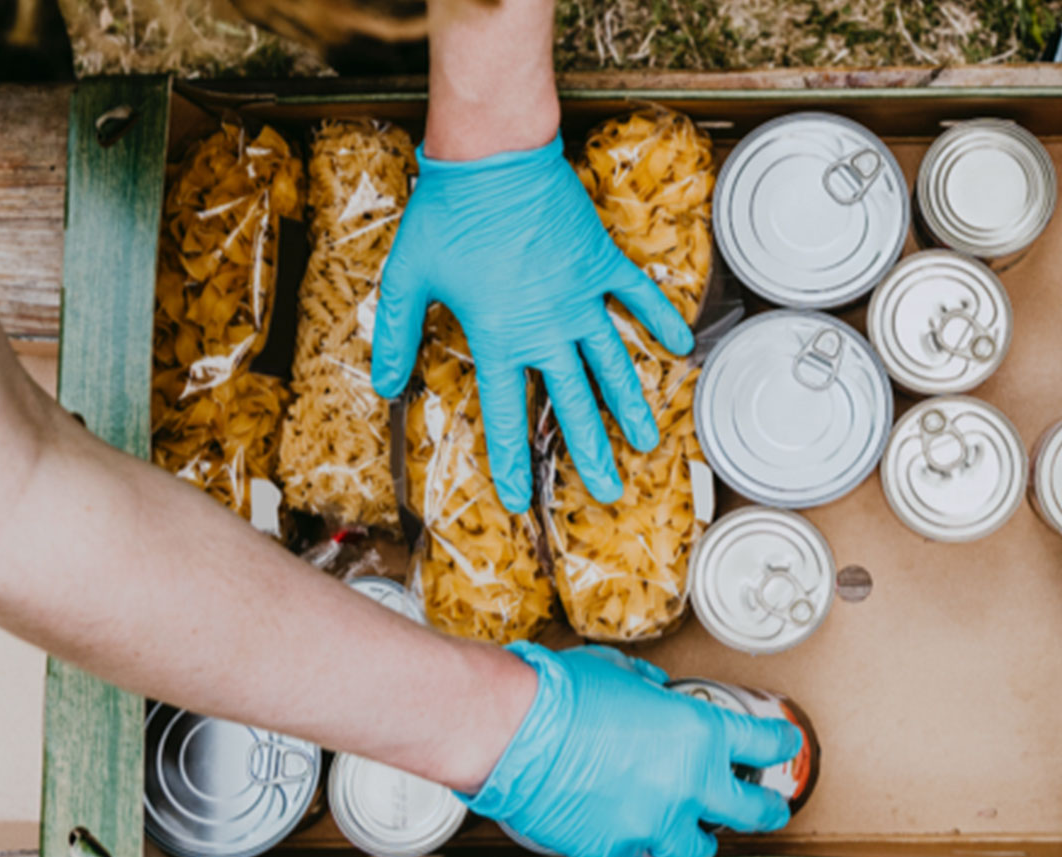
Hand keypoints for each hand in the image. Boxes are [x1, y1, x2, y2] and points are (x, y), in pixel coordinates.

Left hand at [372, 135, 693, 512]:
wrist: (494, 154)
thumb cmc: (447, 213)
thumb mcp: (407, 276)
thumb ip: (394, 333)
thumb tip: (381, 383)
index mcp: (500, 335)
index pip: (507, 414)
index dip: (512, 461)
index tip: (519, 498)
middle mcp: (548, 326)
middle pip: (575, 403)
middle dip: (591, 454)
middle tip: (607, 492)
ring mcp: (582, 295)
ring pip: (614, 363)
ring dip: (632, 406)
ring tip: (647, 443)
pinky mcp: (602, 261)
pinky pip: (638, 298)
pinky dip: (661, 321)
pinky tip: (680, 348)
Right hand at [464, 642, 801, 856]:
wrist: (513, 732)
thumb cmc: (562, 694)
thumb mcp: (621, 673)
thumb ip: (650, 688)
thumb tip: (654, 689)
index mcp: (700, 733)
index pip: (764, 742)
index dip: (781, 743)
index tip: (785, 744)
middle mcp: (689, 784)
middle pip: (754, 811)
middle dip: (767, 809)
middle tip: (769, 808)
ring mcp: (655, 823)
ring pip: (697, 849)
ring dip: (697, 837)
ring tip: (690, 830)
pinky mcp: (617, 849)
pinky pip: (639, 852)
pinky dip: (638, 841)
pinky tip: (625, 825)